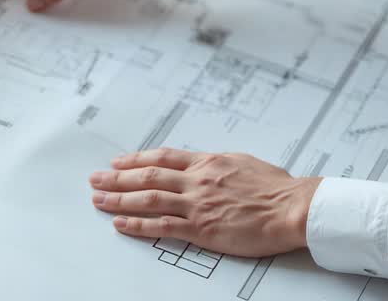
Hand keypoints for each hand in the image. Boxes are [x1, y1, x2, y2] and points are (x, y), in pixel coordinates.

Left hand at [88, 148, 320, 257]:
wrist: (291, 207)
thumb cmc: (276, 188)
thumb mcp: (244, 163)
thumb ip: (220, 165)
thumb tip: (209, 165)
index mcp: (208, 162)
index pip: (163, 157)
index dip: (137, 159)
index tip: (119, 161)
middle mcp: (197, 180)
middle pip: (148, 176)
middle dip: (118, 177)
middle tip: (96, 179)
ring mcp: (197, 204)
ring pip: (148, 199)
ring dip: (120, 199)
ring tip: (99, 200)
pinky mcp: (202, 229)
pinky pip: (162, 226)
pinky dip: (138, 225)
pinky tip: (121, 224)